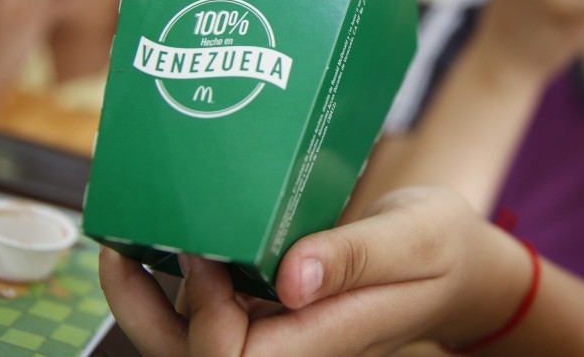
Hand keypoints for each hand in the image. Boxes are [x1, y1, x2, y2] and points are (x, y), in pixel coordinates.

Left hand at [99, 187, 530, 356]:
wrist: (460, 270)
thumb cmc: (443, 251)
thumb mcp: (414, 241)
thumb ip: (356, 259)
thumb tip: (290, 279)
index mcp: (324, 338)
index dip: (204, 315)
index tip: (202, 247)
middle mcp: (293, 344)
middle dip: (146, 313)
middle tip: (123, 244)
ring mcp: (284, 331)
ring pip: (196, 341)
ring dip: (149, 301)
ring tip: (126, 241)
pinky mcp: (279, 311)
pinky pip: (218, 312)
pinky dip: (181, 283)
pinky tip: (171, 238)